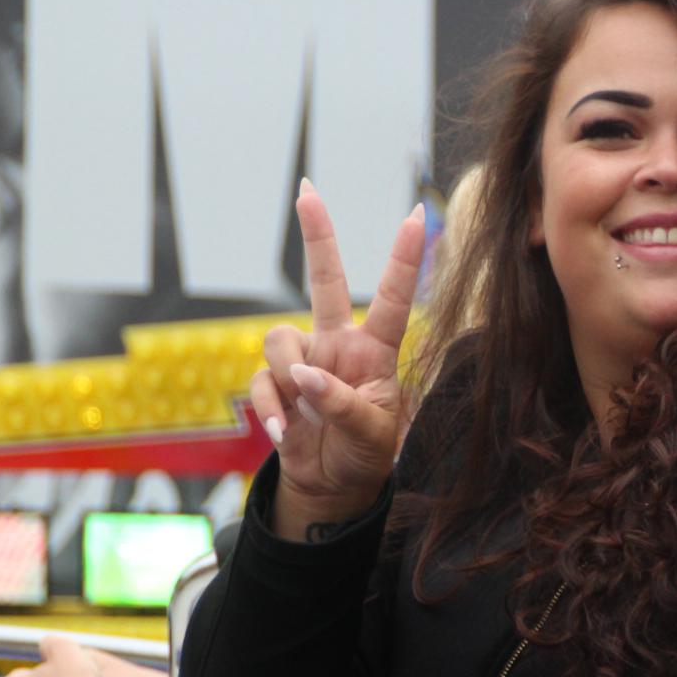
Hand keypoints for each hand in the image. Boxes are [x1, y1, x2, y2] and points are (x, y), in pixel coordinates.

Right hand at [250, 179, 424, 533]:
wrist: (334, 486)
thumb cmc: (365, 455)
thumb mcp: (371, 434)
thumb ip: (341, 403)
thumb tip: (303, 375)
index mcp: (374, 352)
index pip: (391, 299)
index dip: (403, 259)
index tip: (416, 214)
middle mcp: (337, 346)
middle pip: (324, 280)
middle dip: (316, 235)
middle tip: (307, 190)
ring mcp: (303, 361)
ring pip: (279, 340)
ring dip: (286, 380)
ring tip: (303, 416)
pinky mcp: (275, 384)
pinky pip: (260, 380)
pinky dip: (268, 407)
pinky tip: (282, 431)